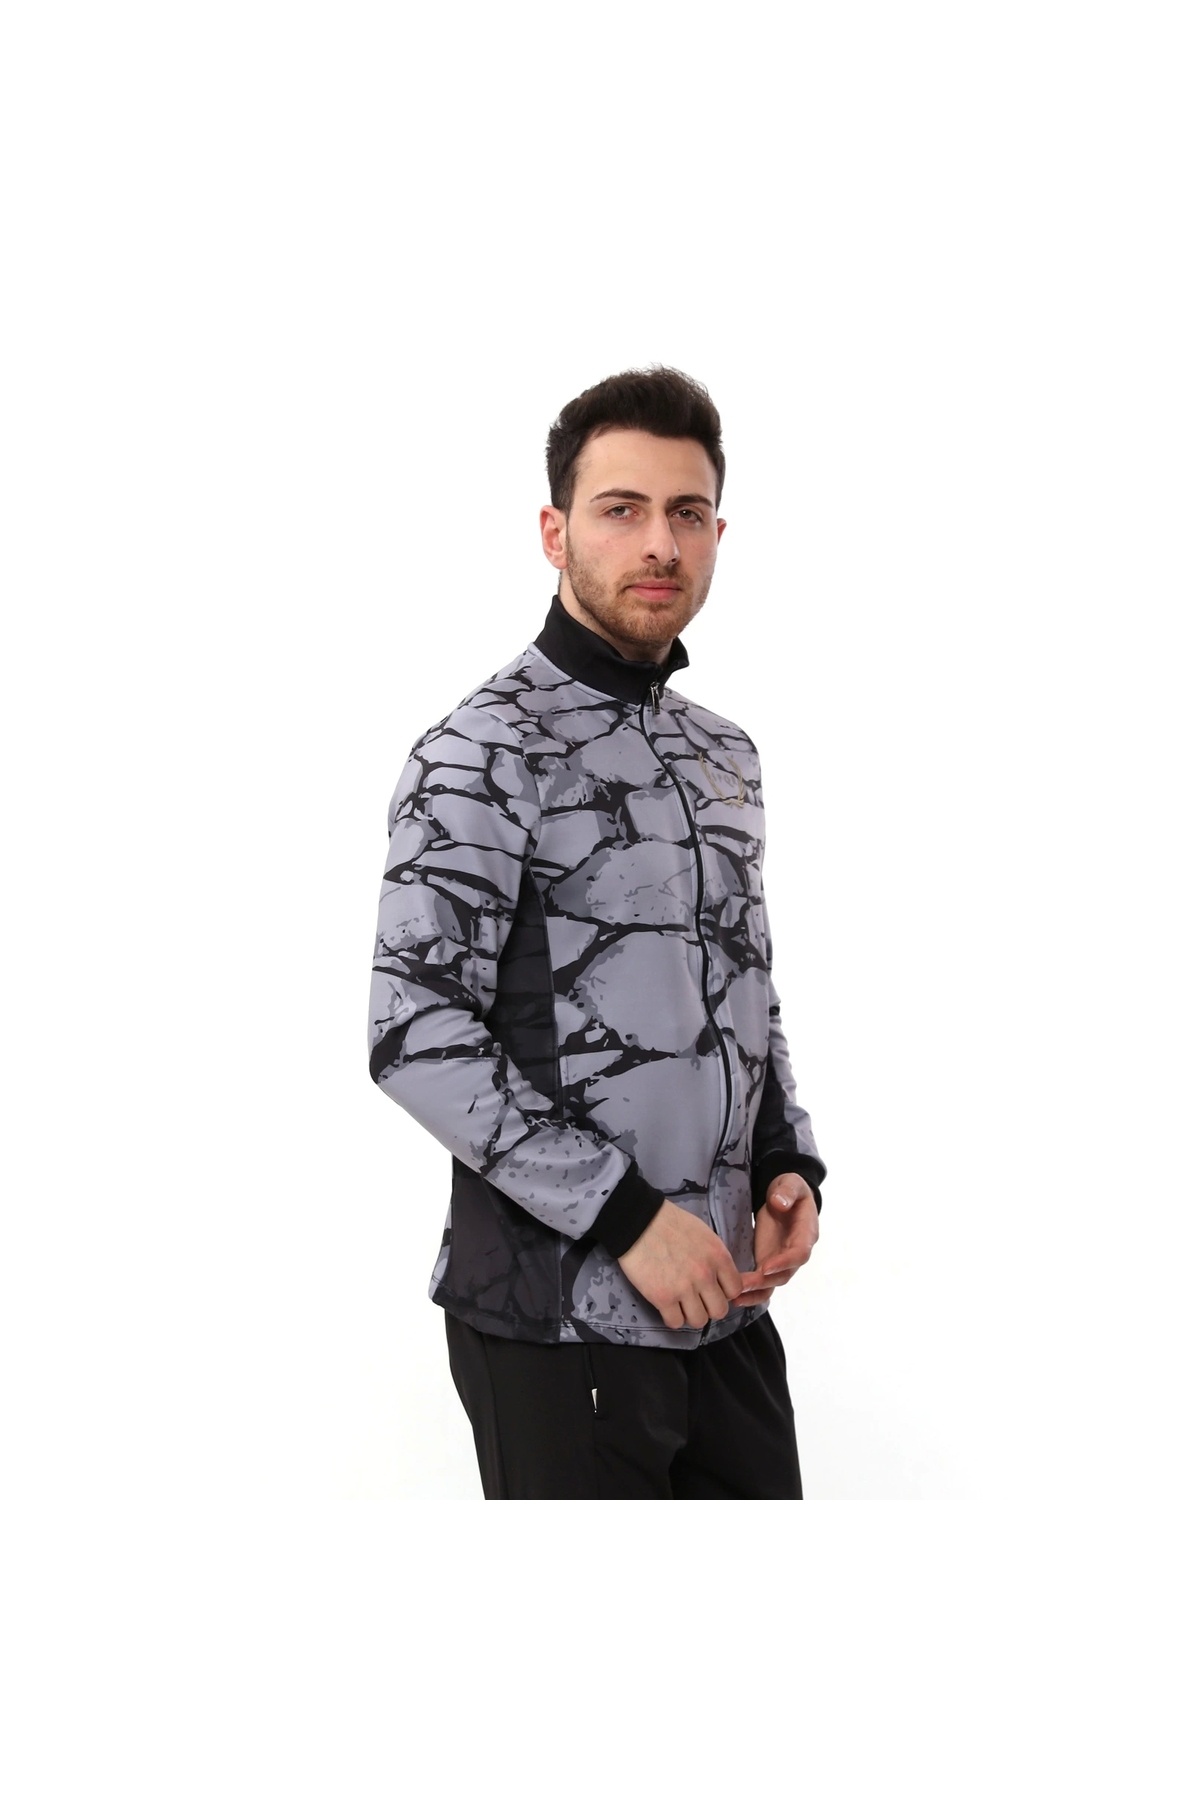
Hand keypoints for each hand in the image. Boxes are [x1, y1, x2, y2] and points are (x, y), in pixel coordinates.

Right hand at [618, 1200, 746, 1330]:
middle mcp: (705, 1275)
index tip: (713, 1289)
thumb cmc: (670, 1223)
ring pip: (699, 1321)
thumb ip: (715, 1258)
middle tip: (697, 1299)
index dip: (724, 1292)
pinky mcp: (662, 1297)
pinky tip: (667, 1306)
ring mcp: (684, 1288)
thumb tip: (720, 1278)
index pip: (735, 1290)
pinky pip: (675, 1322)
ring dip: (690, 1314)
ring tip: (681, 1304)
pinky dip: (672, 1317)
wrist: (638, 1222)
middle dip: (709, 1307)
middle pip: (719, 1310)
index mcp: (718, 1257)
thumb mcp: (704, 1234)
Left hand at [734, 1174, 819, 1306]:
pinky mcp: (769, 1262)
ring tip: (734, 1297)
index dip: (784, 1262)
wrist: (785, 1197)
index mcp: (806, 1233)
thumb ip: (787, 1191)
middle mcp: (796, 1252)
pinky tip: (734, 1297)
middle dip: (764, 1281)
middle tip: (742, 1285)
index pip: (799, 1253)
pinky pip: (763, 1282)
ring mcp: (782, 1260)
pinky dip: (751, 1292)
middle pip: (785, 1274)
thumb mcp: (791, 1183)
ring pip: (773, 1283)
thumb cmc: (790, 1189)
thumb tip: (780, 1203)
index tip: (765, 1267)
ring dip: (755, 1292)